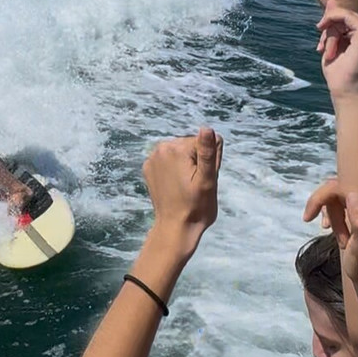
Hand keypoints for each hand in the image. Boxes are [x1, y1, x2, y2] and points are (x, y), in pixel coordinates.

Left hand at [141, 127, 222, 256]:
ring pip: (180, 153)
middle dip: (197, 162)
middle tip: (197, 184)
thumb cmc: (196, 206)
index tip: (203, 179)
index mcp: (175, 149)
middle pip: (190, 146)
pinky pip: (168, 161)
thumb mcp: (208, 179)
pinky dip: (174, 170)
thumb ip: (208, 152)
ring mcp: (152, 159)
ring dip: (186, 166)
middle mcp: (160, 149)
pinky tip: (176, 186)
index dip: (208, 161)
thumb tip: (206, 128)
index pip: (204, 143)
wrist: (175, 228)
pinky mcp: (148, 168)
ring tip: (187, 186)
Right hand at [304, 180, 357, 287]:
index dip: (320, 199)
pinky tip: (335, 229)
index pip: (341, 188)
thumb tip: (352, 195)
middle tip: (331, 234)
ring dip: (333, 216)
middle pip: (338, 189)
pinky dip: (333, 213)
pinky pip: (339, 197)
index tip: (307, 219)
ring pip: (336, 194)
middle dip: (330, 213)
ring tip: (342, 239)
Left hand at [316, 0, 357, 97]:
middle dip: (331, 24)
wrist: (347, 88)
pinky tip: (332, 43)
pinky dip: (331, 27)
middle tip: (333, 49)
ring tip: (332, 51)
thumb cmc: (340, 71)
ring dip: (328, 30)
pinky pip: (341, 16)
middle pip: (346, 9)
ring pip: (340, 12)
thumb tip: (331, 2)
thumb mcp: (334, 41)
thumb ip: (335, 21)